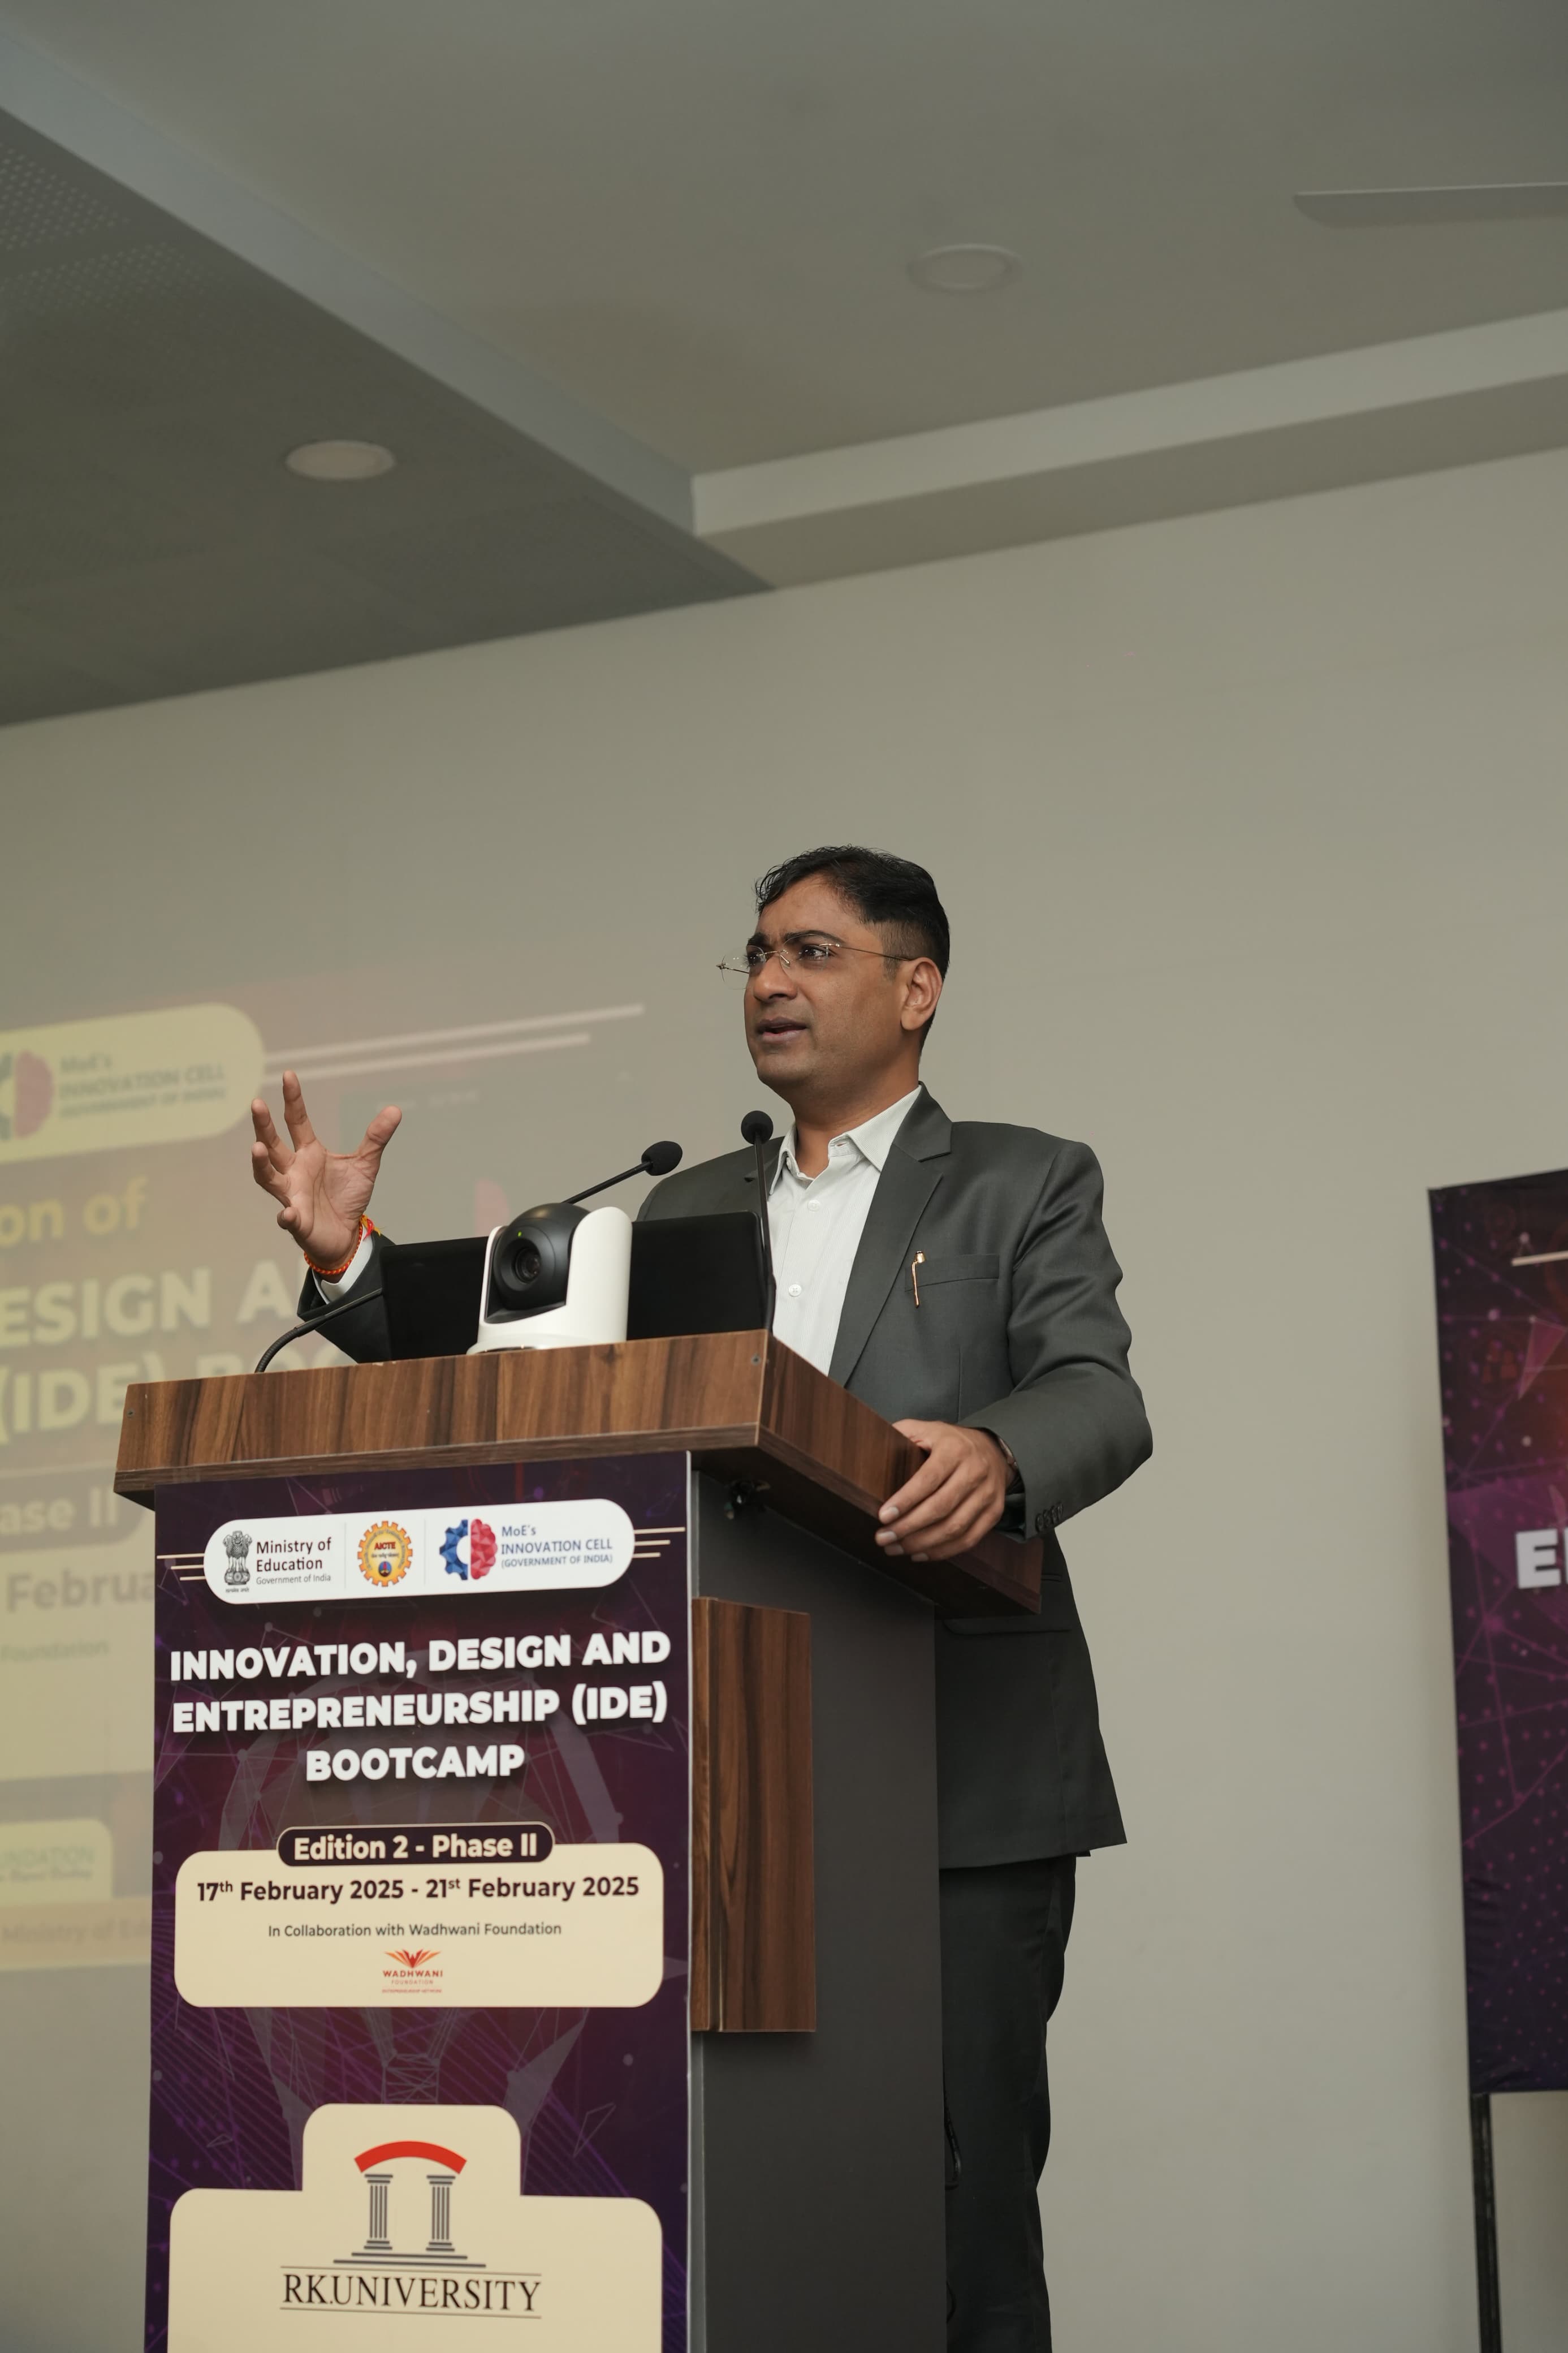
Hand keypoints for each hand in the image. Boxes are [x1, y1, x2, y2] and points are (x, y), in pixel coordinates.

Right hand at [249, 1071, 400, 1266]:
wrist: (345, 1234)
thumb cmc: (346, 1197)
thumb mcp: (366, 1165)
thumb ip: (376, 1138)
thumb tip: (395, 1109)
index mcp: (308, 1153)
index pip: (296, 1121)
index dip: (293, 1099)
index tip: (289, 1075)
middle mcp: (294, 1171)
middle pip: (273, 1145)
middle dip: (263, 1125)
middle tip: (256, 1104)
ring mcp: (291, 1195)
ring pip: (268, 1178)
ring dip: (261, 1164)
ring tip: (256, 1148)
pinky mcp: (297, 1222)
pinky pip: (288, 1218)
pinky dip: (287, 1216)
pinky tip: (287, 1214)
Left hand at [876, 1421, 1009, 1561]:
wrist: (993, 1449)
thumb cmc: (950, 1443)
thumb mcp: (926, 1430)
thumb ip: (901, 1435)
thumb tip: (870, 1447)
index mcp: (954, 1449)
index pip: (928, 1479)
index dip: (905, 1500)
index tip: (883, 1516)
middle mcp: (974, 1471)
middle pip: (940, 1507)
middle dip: (908, 1528)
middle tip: (883, 1538)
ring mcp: (987, 1494)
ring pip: (954, 1528)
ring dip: (922, 1544)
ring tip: (896, 1549)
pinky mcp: (994, 1512)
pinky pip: (969, 1539)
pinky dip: (943, 1552)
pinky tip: (920, 1553)